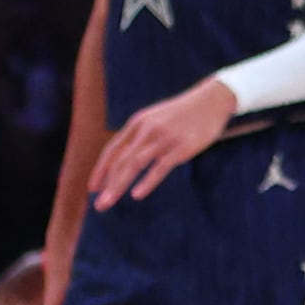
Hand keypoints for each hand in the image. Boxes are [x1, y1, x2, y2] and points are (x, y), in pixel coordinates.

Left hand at [89, 78, 239, 207]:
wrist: (212, 100)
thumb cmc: (184, 114)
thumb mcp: (157, 119)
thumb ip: (142, 135)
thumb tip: (128, 157)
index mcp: (138, 123)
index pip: (113, 150)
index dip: (100, 170)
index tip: (93, 188)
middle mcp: (147, 130)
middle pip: (121, 160)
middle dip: (107, 184)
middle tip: (99, 205)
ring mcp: (164, 138)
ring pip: (135, 164)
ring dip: (119, 185)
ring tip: (109, 202)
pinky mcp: (182, 146)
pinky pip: (160, 167)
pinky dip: (147, 181)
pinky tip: (137, 194)